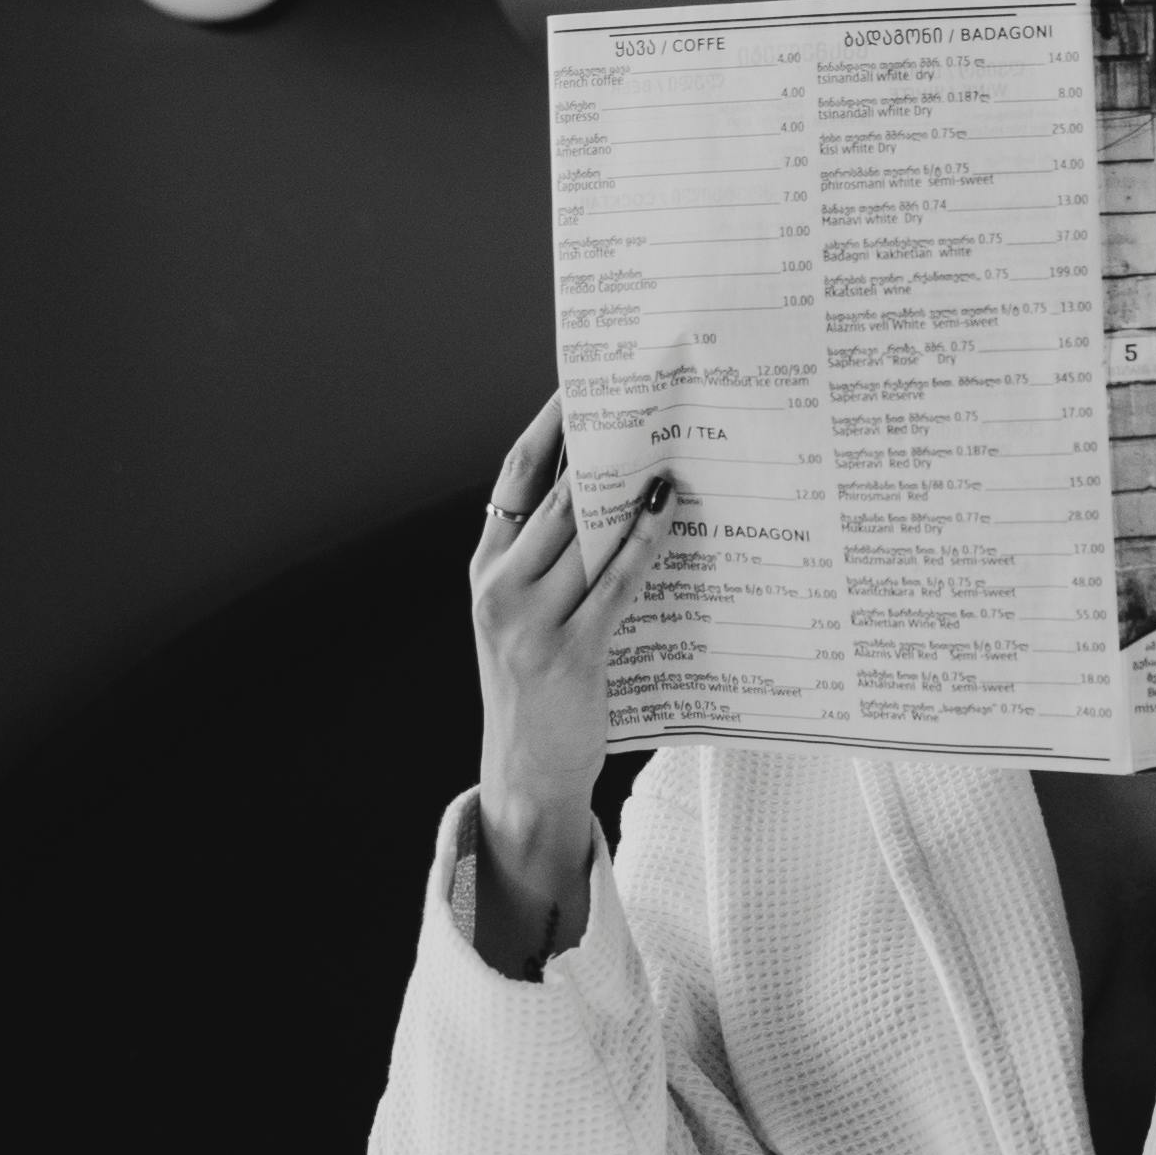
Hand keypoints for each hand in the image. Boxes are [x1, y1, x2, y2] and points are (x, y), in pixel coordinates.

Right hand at [470, 391, 676, 966]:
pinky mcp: (569, 652)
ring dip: (627, 480)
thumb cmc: (543, 692)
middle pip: (556, 492)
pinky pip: (615, 581)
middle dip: (602, 441)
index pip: (514, 477)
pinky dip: (644, 540)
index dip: (548, 424)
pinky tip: (669, 507)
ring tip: (670, 436)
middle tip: (651, 396)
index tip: (583, 378)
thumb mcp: (529, 617)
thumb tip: (621, 491)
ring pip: (583, 529)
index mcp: (485, 568)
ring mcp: (528, 619)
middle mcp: (498, 585)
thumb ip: (557, 562)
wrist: (526, 776)